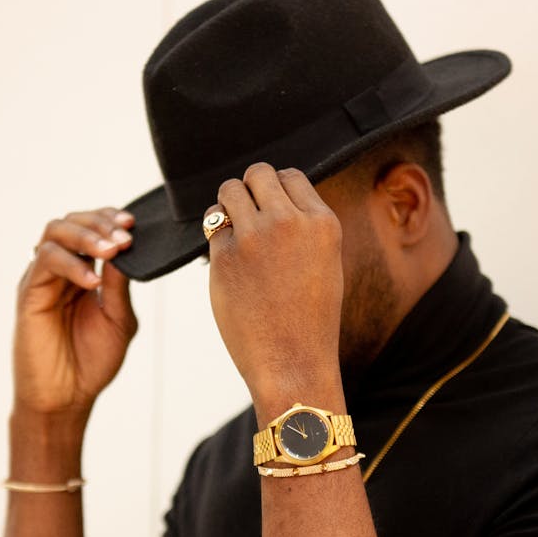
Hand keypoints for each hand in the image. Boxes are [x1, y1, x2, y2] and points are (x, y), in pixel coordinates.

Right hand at [13, 208, 137, 422]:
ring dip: (85, 236)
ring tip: (112, 250)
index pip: (91, 229)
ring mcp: (42, 280)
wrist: (66, 397)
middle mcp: (59, 270)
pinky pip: (46, 263)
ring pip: (54, 234)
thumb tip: (125, 250)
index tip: (132, 224)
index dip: (108, 220)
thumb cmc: (91, 361)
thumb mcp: (118, 320)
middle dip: (99, 223)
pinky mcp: (29, 294)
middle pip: (70, 222)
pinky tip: (93, 281)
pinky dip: (72, 265)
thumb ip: (119, 286)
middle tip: (124, 236)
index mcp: (83, 273)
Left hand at [207, 163, 343, 406]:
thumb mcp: (325, 262)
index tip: (273, 212)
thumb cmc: (309, 319)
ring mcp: (255, 237)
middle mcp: (290, 222)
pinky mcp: (224, 255)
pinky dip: (217, 236)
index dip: (277, 191)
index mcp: (323, 223)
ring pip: (230, 189)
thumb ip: (303, 226)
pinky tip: (228, 259)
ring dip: (228, 205)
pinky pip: (212, 224)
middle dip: (251, 190)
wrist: (292, 362)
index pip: (291, 176)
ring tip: (236, 232)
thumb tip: (269, 196)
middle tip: (250, 218)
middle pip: (258, 173)